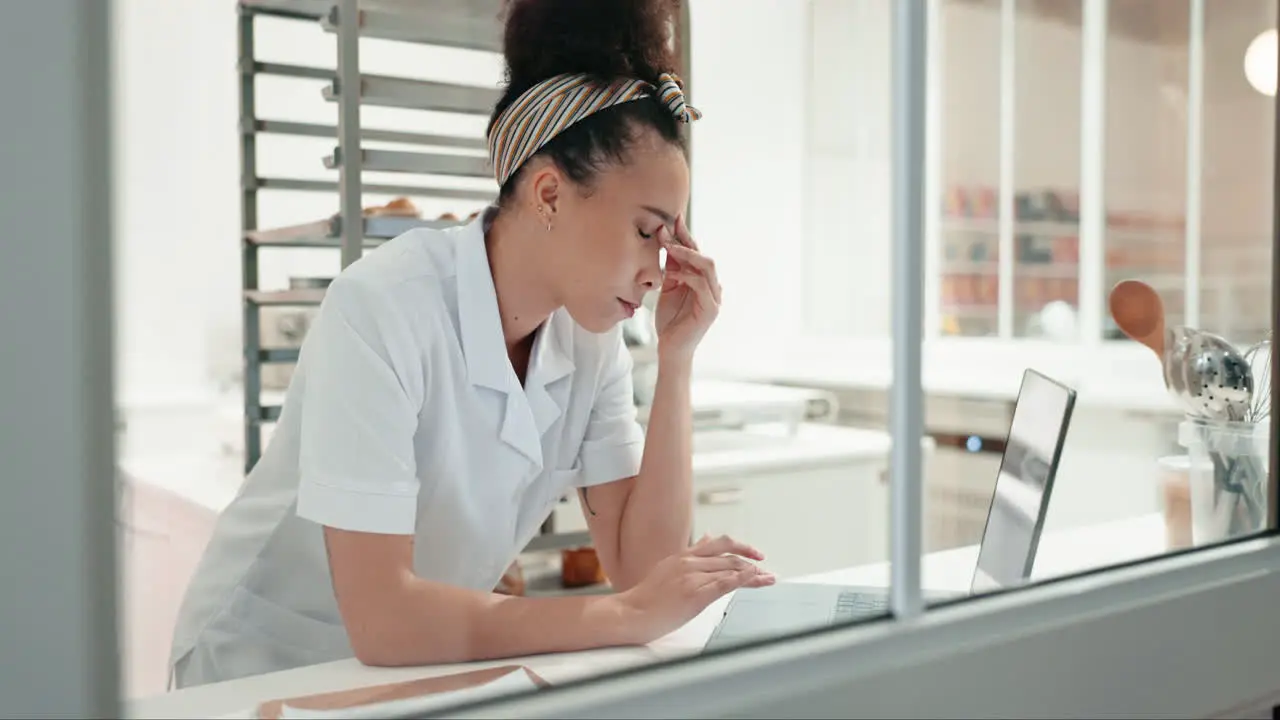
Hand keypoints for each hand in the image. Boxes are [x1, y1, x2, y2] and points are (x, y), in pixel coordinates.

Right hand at [611, 534, 773, 644]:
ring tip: (768, 578)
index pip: (719, 544)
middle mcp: (689, 562)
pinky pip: (726, 583)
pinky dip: (744, 580)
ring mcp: (693, 577)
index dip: (740, 547)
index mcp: (683, 556)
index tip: (754, 554)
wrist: (632, 613)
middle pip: (729, 557)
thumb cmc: (647, 597)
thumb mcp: (668, 567)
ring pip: (731, 569)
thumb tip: (706, 537)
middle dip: (751, 562)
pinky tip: (755, 579)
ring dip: (753, 573)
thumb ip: (690, 554)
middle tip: (766, 567)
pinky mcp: (696, 594)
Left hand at [654, 217, 720, 362]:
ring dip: (687, 254)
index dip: (684, 236)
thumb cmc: (669, 320)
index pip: (695, 253)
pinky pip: (702, 286)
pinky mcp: (711, 309)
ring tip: (669, 246)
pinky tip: (673, 274)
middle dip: (685, 239)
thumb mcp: (668, 289)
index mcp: (701, 280)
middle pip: (702, 255)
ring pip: (707, 267)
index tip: (672, 218)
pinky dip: (687, 276)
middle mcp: (711, 286)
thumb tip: (667, 242)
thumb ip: (671, 269)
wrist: (671, 348)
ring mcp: (714, 297)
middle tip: (668, 227)